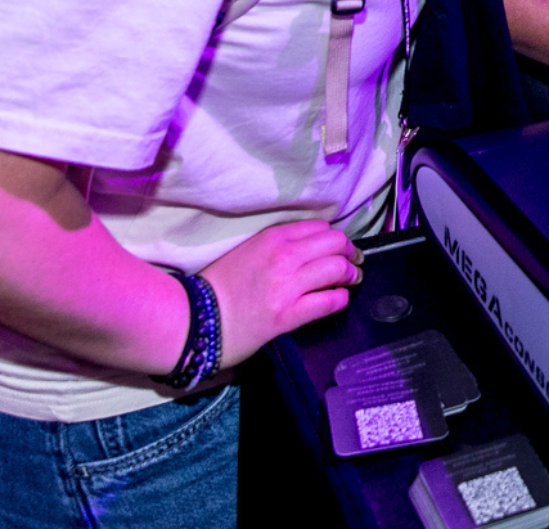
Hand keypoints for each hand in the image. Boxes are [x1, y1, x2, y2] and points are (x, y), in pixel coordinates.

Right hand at [200, 219, 362, 366]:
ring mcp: (288, 285)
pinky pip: (329, 301)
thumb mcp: (248, 251)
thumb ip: (278, 246)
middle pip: (336, 244)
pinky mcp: (288, 315)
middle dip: (349, 252)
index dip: (335, 238)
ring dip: (350, 274)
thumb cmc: (217, 287)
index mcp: (273, 237)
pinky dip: (340, 298)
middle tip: (353, 261)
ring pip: (338, 269)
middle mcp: (285, 256)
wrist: (194, 319)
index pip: (320, 228)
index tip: (340, 246)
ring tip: (352, 279)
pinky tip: (339, 299)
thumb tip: (307, 248)